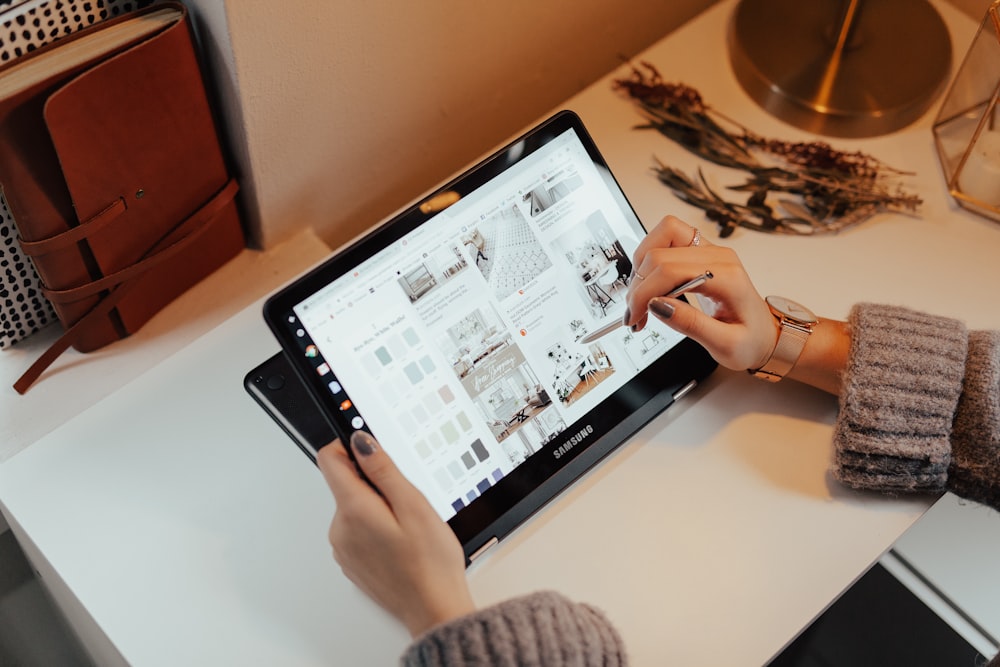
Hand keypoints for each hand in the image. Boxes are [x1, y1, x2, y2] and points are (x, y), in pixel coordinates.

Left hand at [317, 431, 475, 636]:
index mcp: (353, 510)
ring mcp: (344, 549)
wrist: (434, 609)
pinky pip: (358, 531)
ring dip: (377, 508)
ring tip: (408, 527)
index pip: (330, 459)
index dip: (350, 446)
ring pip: (354, 508)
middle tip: (406, 501)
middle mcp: (340, 529)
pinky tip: (402, 542)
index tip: (371, 449)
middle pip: (345, 484)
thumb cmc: (430, 563)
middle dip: (374, 483)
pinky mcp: (352, 563)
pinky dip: (377, 529)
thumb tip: (361, 442)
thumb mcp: (414, 505)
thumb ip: (383, 470)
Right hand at [624, 215, 777, 370]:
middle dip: (638, 285)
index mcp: (727, 277)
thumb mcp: (726, 345)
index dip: (644, 293)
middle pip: (659, 252)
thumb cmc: (751, 340)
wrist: (765, 334)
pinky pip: (666, 241)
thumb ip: (691, 325)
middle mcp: (718, 256)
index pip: (670, 270)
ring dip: (641, 267)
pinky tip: (651, 287)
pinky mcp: (699, 252)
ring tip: (641, 299)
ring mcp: (708, 250)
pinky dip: (650, 262)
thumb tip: (657, 305)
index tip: (634, 317)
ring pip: (660, 236)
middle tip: (634, 314)